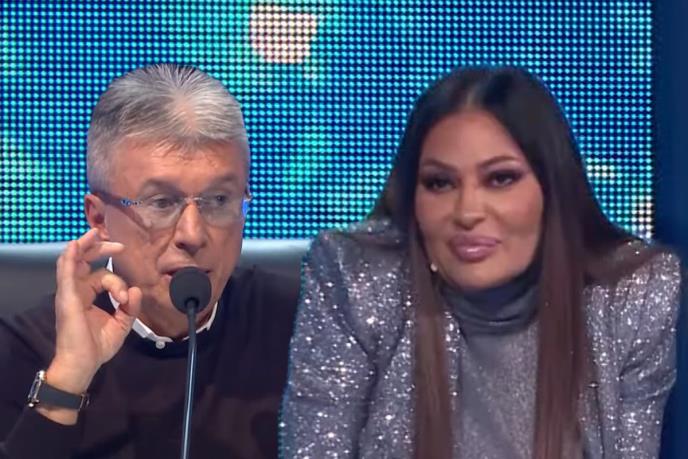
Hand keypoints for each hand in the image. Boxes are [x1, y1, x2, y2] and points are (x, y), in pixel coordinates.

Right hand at [38, 229, 141, 423]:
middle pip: (84, 261)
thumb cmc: (97, 347)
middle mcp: (76, 291)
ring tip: (93, 233)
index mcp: (87, 296)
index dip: (117, 281)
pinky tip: (73, 246)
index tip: (126, 296)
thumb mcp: (121, 324)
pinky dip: (69, 259)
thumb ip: (130, 306)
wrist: (83, 365)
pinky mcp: (67, 298)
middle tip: (119, 245)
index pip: (102, 276)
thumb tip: (136, 289)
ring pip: (73, 262)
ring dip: (83, 246)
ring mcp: (70, 294)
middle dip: (100, 248)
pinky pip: (66, 274)